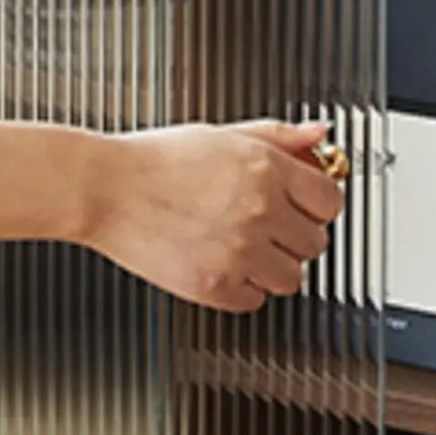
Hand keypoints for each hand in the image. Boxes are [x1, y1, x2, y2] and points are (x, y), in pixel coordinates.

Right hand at [82, 119, 344, 312]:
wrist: (105, 189)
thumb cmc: (156, 159)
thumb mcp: (223, 135)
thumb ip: (279, 137)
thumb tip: (318, 134)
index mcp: (266, 170)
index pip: (330, 201)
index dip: (318, 204)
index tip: (305, 205)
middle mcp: (260, 211)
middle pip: (316, 242)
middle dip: (295, 234)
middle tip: (270, 226)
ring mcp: (240, 252)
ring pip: (292, 278)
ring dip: (274, 266)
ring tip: (245, 247)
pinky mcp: (215, 286)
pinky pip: (255, 300)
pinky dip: (243, 288)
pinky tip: (223, 263)